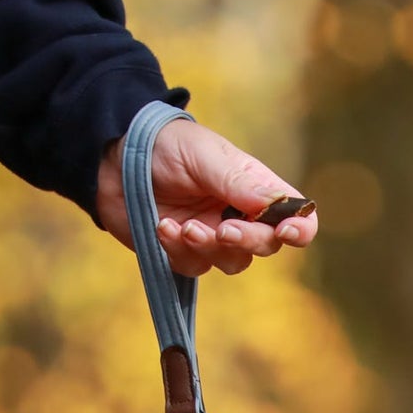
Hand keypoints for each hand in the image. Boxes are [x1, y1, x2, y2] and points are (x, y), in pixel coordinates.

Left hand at [97, 118, 316, 275]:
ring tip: (182, 226)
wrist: (112, 157)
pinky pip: (194, 266)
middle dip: (246, 241)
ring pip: (231, 262)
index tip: (285, 231)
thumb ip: (238, 182)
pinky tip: (162, 227)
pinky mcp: (185, 252)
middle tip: (222, 229)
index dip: (299, 229)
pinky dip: (178, 250)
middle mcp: (241, 215)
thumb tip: (276, 206)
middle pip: (265, 246)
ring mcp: (214, 236)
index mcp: (255, 187)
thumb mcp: (204, 155)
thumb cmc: (165, 145)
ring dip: (208, 247)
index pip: (296, 216)